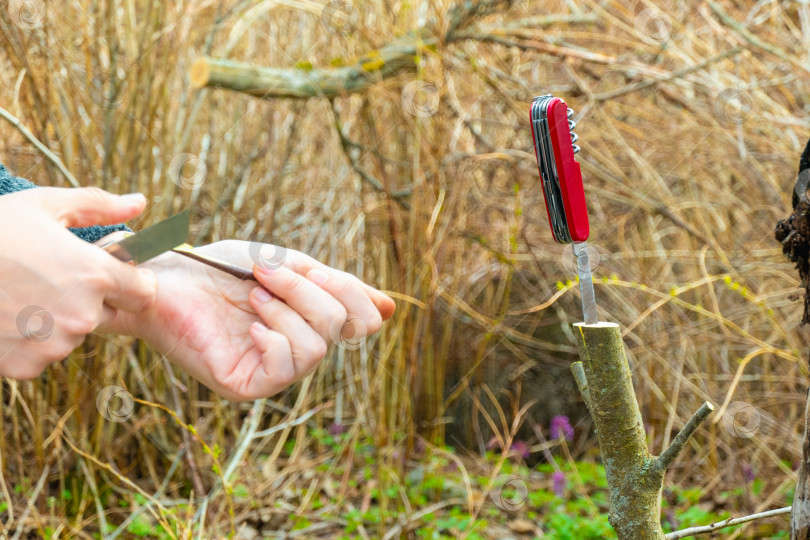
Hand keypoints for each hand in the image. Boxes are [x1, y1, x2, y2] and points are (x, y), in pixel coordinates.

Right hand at [0, 188, 157, 378]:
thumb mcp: (44, 205)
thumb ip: (98, 205)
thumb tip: (140, 202)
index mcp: (95, 275)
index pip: (144, 292)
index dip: (131, 281)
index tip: (113, 273)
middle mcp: (82, 315)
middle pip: (105, 313)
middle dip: (88, 298)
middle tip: (48, 277)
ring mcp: (53, 345)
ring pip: (72, 335)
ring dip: (56, 320)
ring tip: (19, 293)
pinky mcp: (26, 367)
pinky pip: (42, 355)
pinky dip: (28, 341)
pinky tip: (4, 316)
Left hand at [110, 240, 394, 400]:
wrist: (167, 277)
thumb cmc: (222, 269)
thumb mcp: (288, 266)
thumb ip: (336, 285)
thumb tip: (392, 308)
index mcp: (313, 322)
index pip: (363, 319)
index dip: (355, 294)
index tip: (317, 271)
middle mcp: (299, 350)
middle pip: (342, 326)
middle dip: (306, 290)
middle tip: (266, 271)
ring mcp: (274, 372)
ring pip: (316, 346)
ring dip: (285, 308)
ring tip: (253, 293)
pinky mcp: (247, 386)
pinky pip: (284, 368)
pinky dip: (272, 337)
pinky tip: (249, 323)